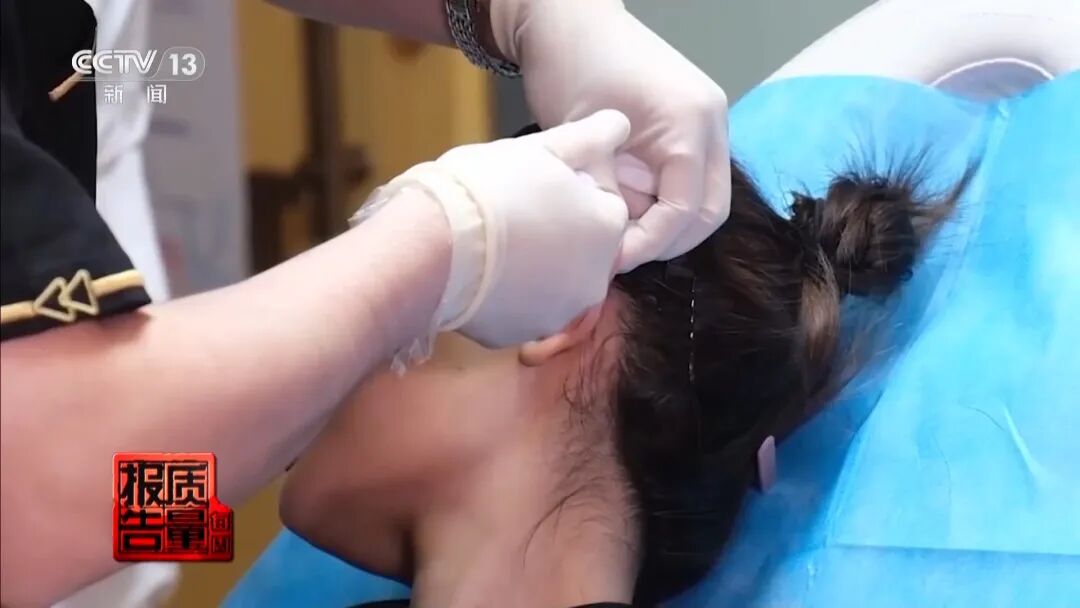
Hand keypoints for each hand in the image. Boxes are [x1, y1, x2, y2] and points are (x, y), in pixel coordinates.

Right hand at [356, 110, 630, 349]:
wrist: (429, 248)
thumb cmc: (487, 189)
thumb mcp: (541, 147)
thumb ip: (589, 137)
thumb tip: (620, 123)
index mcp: (607, 227)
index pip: (603, 202)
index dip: (570, 189)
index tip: (535, 184)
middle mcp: (595, 277)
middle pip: (582, 246)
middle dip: (556, 230)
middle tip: (512, 210)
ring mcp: (559, 312)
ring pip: (553, 280)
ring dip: (533, 264)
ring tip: (492, 241)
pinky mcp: (522, 334)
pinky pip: (521, 308)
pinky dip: (507, 293)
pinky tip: (480, 272)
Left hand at [489, 0, 731, 271]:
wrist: (570, 19)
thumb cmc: (571, 65)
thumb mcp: (584, 140)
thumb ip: (606, 193)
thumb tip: (616, 244)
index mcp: (689, 122)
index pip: (685, 208)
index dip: (651, 242)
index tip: (614, 260)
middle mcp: (712, 122)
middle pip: (709, 210)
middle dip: (668, 240)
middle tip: (622, 255)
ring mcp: (708, 122)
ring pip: (703, 198)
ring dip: (667, 223)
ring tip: (622, 233)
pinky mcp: (693, 125)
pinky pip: (690, 178)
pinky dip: (663, 200)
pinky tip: (628, 208)